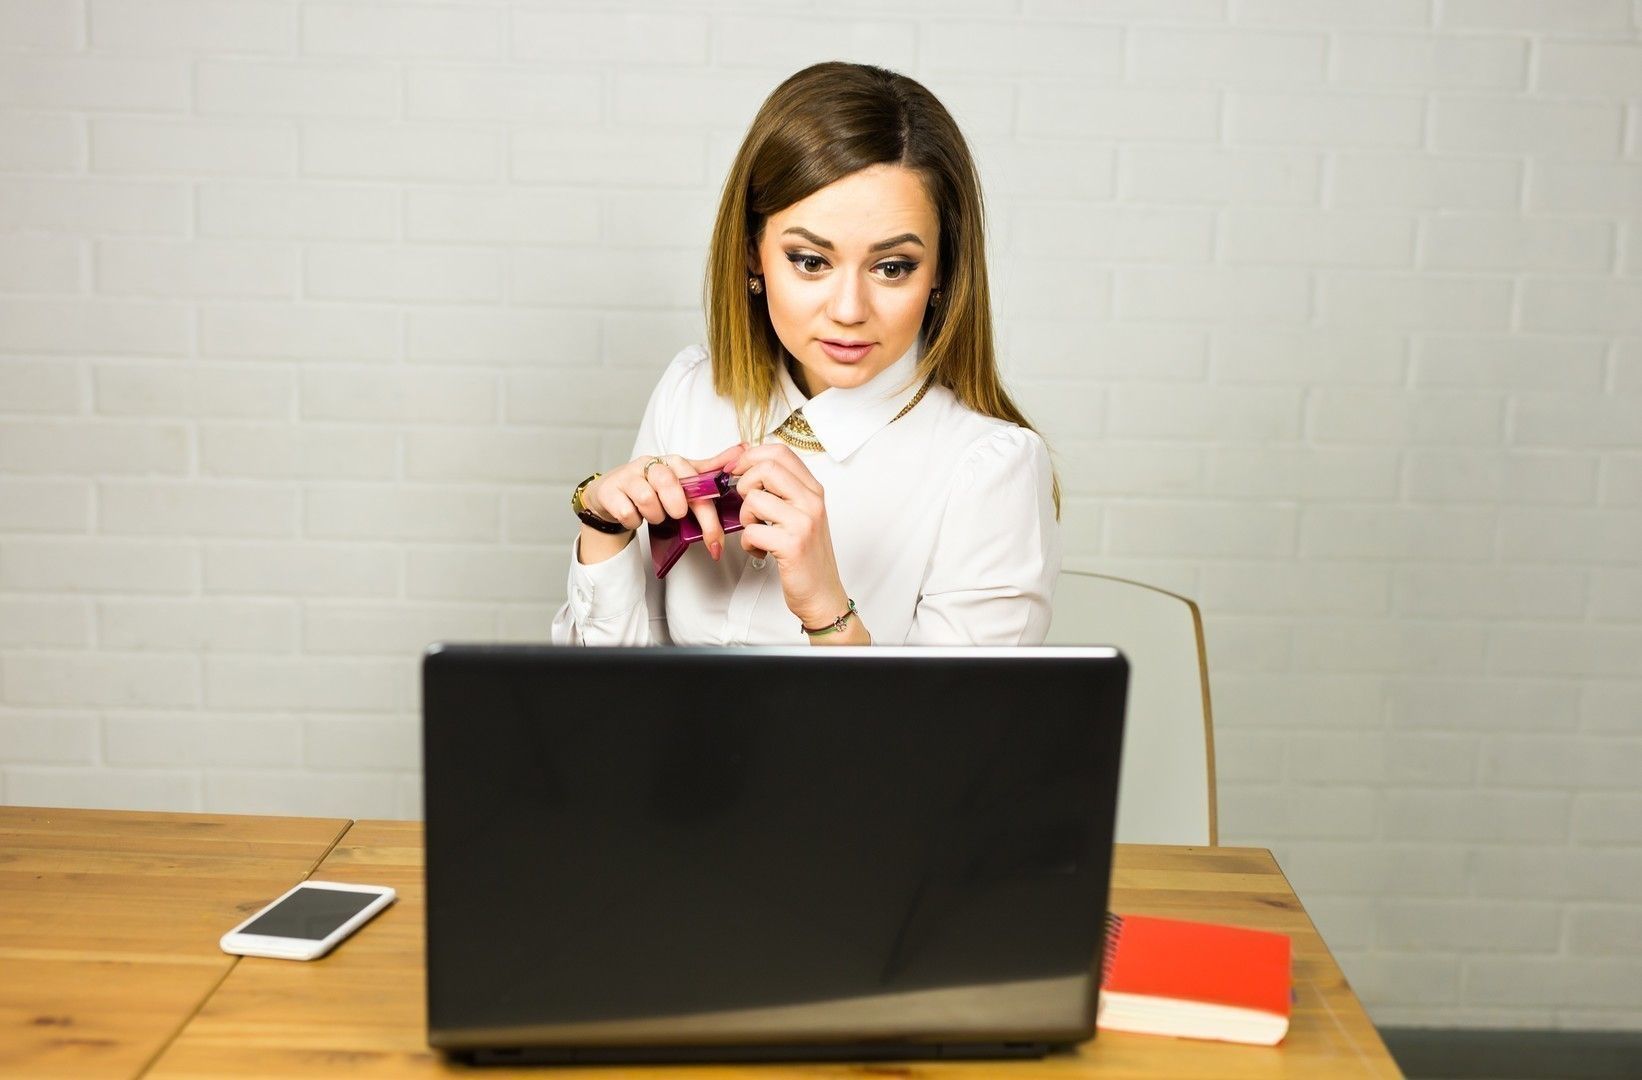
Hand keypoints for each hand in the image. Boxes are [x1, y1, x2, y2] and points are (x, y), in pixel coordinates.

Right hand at [584, 444, 744, 559]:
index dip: (708, 516)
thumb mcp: (682, 478)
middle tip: (675, 515)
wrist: (613, 494)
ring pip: (648, 499)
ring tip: (653, 514)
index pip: (697, 483)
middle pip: (670, 484)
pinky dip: (634, 521)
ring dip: (654, 516)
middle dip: (676, 508)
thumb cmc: (652, 487)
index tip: (714, 542)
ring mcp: (629, 475)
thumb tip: (742, 450)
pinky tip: (634, 515)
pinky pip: (627, 512)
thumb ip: (710, 469)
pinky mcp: (610, 490)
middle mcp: (651, 464)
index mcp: (674, 462)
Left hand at [730, 444, 849, 627]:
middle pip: (765, 467)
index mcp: (813, 490)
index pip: (780, 452)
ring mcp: (803, 522)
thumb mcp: (800, 515)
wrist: (822, 594)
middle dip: (744, 485)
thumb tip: (745, 461)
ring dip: (745, 518)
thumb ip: (781, 490)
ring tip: (757, 532)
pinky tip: (761, 551)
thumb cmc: (807, 556)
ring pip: (754, 500)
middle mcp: (812, 502)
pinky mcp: (792, 545)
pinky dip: (748, 544)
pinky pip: (751, 531)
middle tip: (748, 506)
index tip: (736, 471)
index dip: (750, 456)